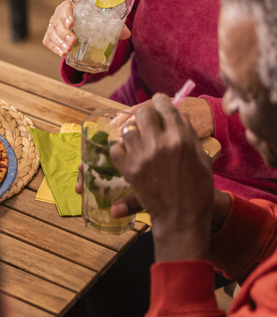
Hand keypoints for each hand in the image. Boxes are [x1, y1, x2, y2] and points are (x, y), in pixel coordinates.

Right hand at [44, 0, 130, 58]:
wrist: (83, 21)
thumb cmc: (93, 17)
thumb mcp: (103, 18)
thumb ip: (114, 25)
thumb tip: (126, 34)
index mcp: (72, 4)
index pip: (65, 7)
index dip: (66, 15)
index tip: (72, 24)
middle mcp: (60, 13)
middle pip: (56, 21)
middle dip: (64, 33)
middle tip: (73, 41)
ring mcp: (54, 24)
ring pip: (51, 32)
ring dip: (59, 42)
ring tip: (68, 49)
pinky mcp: (51, 35)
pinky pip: (48, 41)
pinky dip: (55, 47)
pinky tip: (62, 53)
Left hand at [110, 95, 214, 259]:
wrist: (182, 215)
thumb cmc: (197, 187)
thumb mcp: (201, 156)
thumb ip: (188, 133)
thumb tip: (178, 113)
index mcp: (181, 138)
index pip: (166, 107)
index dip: (160, 102)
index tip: (157, 101)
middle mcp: (160, 144)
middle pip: (143, 114)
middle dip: (144, 114)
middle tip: (145, 119)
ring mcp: (142, 156)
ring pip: (127, 130)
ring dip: (132, 131)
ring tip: (138, 137)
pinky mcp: (128, 170)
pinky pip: (115, 149)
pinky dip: (120, 149)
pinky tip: (128, 153)